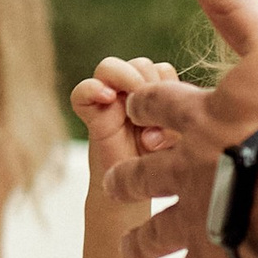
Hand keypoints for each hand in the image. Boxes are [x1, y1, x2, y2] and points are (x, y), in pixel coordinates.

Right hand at [70, 57, 180, 175]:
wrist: (132, 193)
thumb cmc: (157, 166)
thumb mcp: (176, 146)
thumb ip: (172, 129)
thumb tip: (151, 131)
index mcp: (154, 94)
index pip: (161, 70)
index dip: (167, 87)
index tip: (171, 117)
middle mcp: (129, 93)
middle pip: (139, 64)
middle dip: (149, 85)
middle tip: (152, 119)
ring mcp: (107, 101)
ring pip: (110, 67)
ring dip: (126, 84)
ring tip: (135, 113)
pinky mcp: (89, 115)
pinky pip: (81, 92)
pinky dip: (92, 90)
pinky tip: (107, 99)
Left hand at [106, 0, 257, 257]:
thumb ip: (232, 3)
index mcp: (197, 118)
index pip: (161, 108)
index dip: (148, 106)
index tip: (136, 107)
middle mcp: (185, 171)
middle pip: (145, 174)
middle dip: (130, 177)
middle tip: (114, 183)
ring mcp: (198, 219)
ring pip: (158, 230)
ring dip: (143, 237)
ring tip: (131, 247)